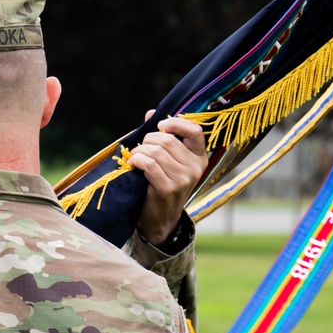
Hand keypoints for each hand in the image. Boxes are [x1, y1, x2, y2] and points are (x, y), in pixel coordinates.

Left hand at [127, 111, 207, 245]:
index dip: (176, 123)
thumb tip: (150, 113)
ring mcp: (183, 179)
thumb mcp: (167, 161)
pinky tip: (133, 166)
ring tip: (135, 159)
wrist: (160, 219)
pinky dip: (136, 161)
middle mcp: (195, 167)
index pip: (195, 131)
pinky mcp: (167, 188)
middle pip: (167, 140)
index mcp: (199, 157)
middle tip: (140, 150)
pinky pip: (148, 164)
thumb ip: (162, 137)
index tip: (160, 126)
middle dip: (147, 141)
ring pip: (155, 151)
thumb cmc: (162, 185)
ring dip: (139, 152)